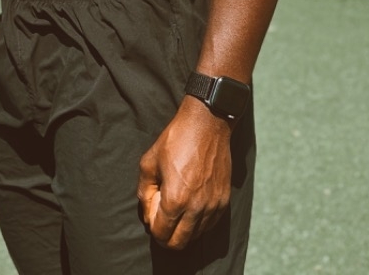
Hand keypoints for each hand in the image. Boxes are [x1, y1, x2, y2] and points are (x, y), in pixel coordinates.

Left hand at [137, 97, 232, 249]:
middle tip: (162, 221)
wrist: (207, 124)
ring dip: (184, 230)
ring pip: (195, 237)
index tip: (152, 216)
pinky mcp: (224, 200)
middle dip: (167, 237)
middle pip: (179, 244)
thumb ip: (144, 193)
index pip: (162, 235)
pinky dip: (198, 223)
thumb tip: (147, 215)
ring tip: (177, 210)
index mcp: (175, 199)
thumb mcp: (149, 162)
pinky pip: (210, 225)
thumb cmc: (175, 140)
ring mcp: (213, 205)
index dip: (153, 229)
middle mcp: (196, 207)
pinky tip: (191, 207)